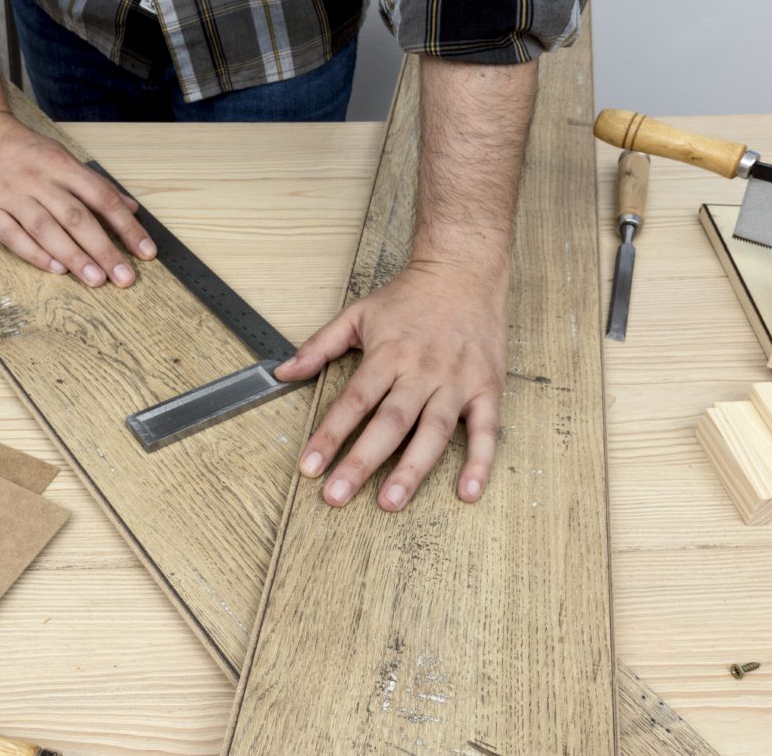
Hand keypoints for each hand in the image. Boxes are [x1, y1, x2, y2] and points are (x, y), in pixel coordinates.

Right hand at [0, 112, 155, 286]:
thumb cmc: (20, 149)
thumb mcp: (61, 157)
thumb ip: (95, 185)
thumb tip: (131, 209)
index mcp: (62, 165)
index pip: (102, 198)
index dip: (127, 227)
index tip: (146, 252)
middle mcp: (39, 180)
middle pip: (77, 217)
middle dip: (104, 249)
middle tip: (124, 278)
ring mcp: (11, 195)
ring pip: (46, 229)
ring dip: (74, 256)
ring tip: (96, 280)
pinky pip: (13, 236)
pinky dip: (35, 253)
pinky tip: (56, 269)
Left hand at [274, 260, 507, 510]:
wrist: (464, 270)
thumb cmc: (409, 296)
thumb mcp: (357, 314)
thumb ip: (318, 346)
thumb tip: (283, 372)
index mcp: (387, 354)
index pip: (353, 401)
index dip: (329, 436)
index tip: (310, 467)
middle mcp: (421, 371)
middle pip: (389, 422)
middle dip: (361, 462)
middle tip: (338, 496)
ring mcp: (457, 381)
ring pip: (433, 431)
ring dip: (412, 469)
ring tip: (390, 502)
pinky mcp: (487, 388)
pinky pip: (486, 431)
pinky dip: (479, 463)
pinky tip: (468, 493)